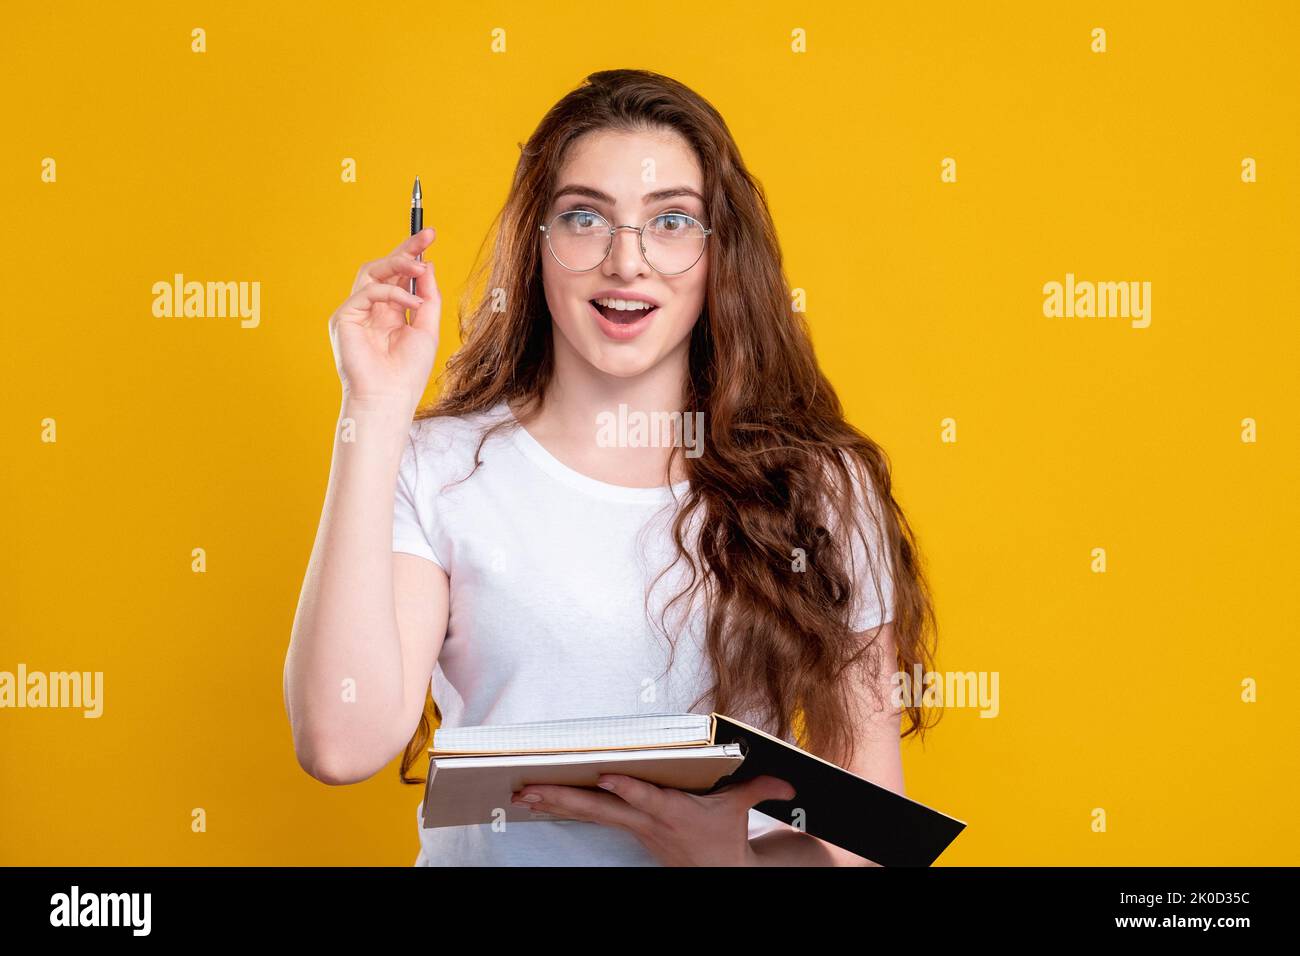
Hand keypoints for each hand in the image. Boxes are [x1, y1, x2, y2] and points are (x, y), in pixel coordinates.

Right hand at [328, 226, 441, 410]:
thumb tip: (428, 266)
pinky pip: (368, 292)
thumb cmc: (407, 372)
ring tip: (421, 266)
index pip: (398, 275)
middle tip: (426, 236)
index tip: (430, 236)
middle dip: (405, 250)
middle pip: (383, 267)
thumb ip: (427, 298)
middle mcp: (370, 309)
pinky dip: (393, 293)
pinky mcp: (344, 318)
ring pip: (372, 272)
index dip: (412, 254)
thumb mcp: (426, 329)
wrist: (390, 398)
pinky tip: (412, 304)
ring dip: (398, 264)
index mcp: (389, 312)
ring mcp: (355, 312)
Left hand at [510, 774, 796, 866]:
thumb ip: (760, 788)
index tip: (605, 777)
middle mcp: (646, 821)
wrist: (716, 871)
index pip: (646, 798)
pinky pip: (589, 815)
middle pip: (600, 808)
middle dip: (564, 798)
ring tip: (521, 793)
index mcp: (672, 813)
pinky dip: (563, 806)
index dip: (626, 788)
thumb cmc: (722, 835)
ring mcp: (633, 827)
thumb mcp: (741, 810)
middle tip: (530, 788)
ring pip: (587, 813)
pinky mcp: (626, 829)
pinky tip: (539, 799)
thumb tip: (788, 782)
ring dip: (553, 802)